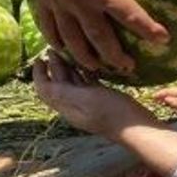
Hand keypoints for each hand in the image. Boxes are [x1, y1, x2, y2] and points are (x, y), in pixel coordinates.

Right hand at [24, 0, 175, 72]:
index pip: (129, 15)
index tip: (164, 40)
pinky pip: (49, 29)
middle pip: (99, 39)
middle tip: (129, 69)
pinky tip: (64, 49)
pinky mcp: (41, 0)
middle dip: (115, 57)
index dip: (148, 29)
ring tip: (98, 68)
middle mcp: (77, 3)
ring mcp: (57, 4)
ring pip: (72, 41)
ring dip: (86, 58)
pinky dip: (58, 43)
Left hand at [33, 52, 157, 137]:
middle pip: (58, 84)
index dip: (39, 75)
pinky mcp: (102, 98)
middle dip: (53, 67)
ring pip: (72, 83)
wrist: (138, 128)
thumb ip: (64, 92)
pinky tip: (89, 60)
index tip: (39, 58)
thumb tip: (43, 83)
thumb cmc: (112, 112)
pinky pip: (87, 82)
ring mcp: (89, 102)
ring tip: (68, 50)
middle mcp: (75, 105)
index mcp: (68, 107)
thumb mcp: (87, 99)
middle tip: (54, 48)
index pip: (45, 90)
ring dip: (67, 67)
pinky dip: (83, 71)